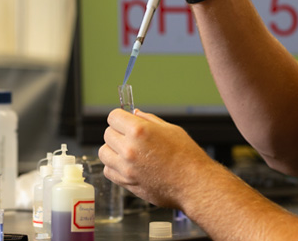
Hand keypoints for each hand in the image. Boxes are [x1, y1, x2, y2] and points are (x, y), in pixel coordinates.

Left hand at [99, 108, 216, 208]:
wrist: (193, 184)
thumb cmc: (187, 157)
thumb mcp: (171, 130)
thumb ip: (149, 120)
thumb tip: (136, 113)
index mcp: (139, 131)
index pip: (113, 117)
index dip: (120, 117)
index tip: (124, 121)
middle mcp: (129, 149)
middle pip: (107, 133)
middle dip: (117, 132)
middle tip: (130, 136)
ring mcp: (126, 168)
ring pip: (104, 152)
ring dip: (113, 149)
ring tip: (127, 151)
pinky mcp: (126, 183)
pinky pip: (108, 171)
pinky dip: (114, 167)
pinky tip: (127, 165)